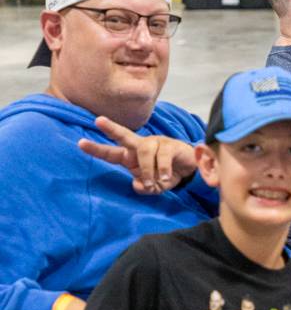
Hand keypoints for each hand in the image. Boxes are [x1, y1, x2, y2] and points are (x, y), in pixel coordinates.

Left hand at [78, 116, 197, 192]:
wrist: (191, 171)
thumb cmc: (167, 175)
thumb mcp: (154, 187)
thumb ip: (145, 188)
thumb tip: (139, 185)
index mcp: (131, 157)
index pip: (111, 153)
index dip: (97, 149)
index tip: (80, 143)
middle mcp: (141, 146)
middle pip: (124, 135)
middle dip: (111, 129)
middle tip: (98, 121)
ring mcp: (156, 143)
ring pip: (145, 151)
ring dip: (148, 170)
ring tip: (153, 184)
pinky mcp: (171, 145)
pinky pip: (163, 156)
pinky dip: (163, 170)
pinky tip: (166, 179)